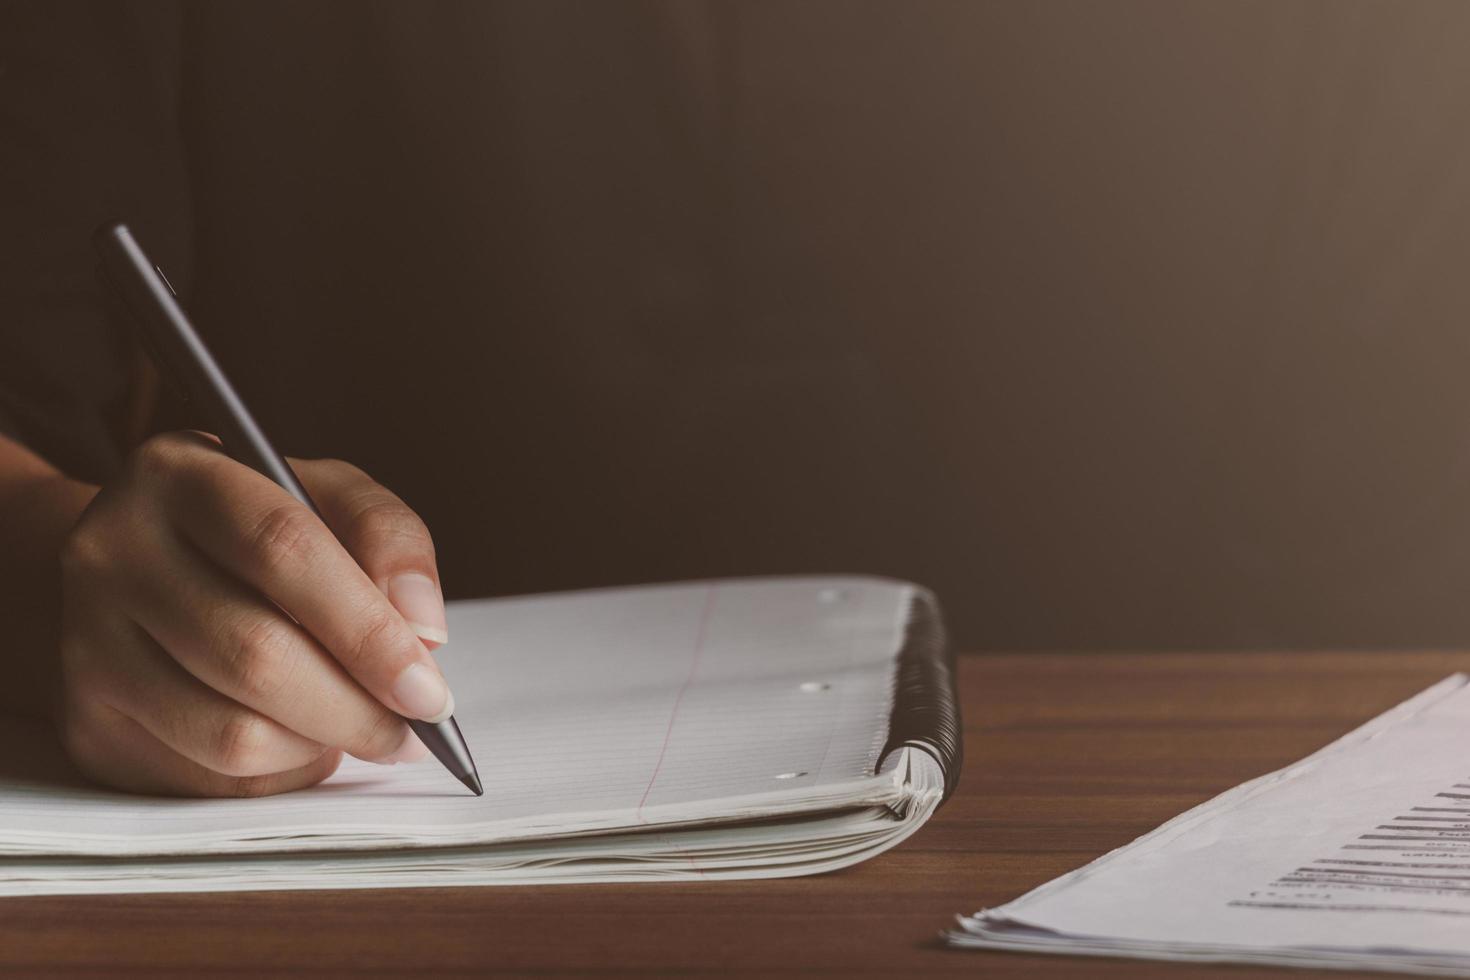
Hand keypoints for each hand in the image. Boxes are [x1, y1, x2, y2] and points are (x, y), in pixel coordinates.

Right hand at [56, 431, 453, 796]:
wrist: (135, 565)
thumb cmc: (253, 529)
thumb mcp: (325, 496)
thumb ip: (388, 538)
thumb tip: (424, 631)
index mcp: (177, 475)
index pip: (281, 549)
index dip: (366, 628)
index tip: (429, 688)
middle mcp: (112, 553)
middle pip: (255, 654)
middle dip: (357, 707)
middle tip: (414, 729)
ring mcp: (87, 643)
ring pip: (230, 733)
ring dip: (322, 745)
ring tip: (364, 727)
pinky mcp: (88, 721)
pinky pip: (208, 778)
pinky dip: (281, 773)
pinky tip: (305, 741)